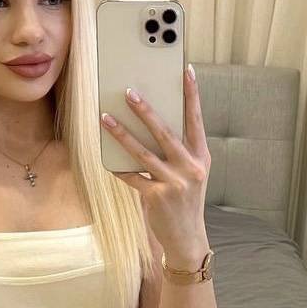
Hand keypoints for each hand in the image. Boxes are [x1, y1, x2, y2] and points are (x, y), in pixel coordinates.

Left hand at [100, 66, 211, 258]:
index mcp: (201, 157)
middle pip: (164, 132)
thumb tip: (150, 125)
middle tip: (129, 92)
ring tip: (106, 118)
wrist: (187, 236)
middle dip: (145, 110)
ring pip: (142, 152)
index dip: (192, 95)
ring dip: (122, 133)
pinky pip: (132, 176)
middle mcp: (190, 167)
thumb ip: (178, 152)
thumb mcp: (191, 174)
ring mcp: (174, 182)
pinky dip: (118, 166)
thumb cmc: (185, 200)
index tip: (186, 71)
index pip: (196, 119)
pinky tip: (106, 155)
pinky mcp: (156, 196)